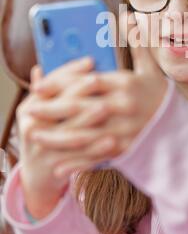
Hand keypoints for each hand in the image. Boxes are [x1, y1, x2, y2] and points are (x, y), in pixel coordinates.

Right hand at [17, 57, 94, 218]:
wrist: (38, 172)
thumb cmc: (48, 130)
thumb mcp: (43, 110)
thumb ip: (53, 88)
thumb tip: (69, 62)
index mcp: (28, 109)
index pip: (50, 85)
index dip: (70, 71)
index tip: (90, 60)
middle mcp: (31, 127)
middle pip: (59, 106)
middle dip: (80, 91)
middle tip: (98, 79)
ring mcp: (43, 150)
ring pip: (70, 132)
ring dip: (89, 119)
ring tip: (106, 107)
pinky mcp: (56, 167)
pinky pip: (80, 157)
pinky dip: (96, 149)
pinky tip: (113, 142)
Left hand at [28, 12, 167, 178]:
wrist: (181, 129)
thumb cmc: (160, 96)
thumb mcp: (150, 68)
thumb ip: (136, 43)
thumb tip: (128, 14)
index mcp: (126, 84)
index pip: (87, 81)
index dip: (60, 84)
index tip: (39, 86)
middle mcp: (123, 107)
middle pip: (81, 108)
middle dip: (51, 110)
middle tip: (29, 111)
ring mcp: (125, 130)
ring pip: (85, 135)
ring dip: (57, 138)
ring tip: (36, 137)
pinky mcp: (126, 150)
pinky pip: (97, 157)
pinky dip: (76, 163)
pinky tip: (59, 165)